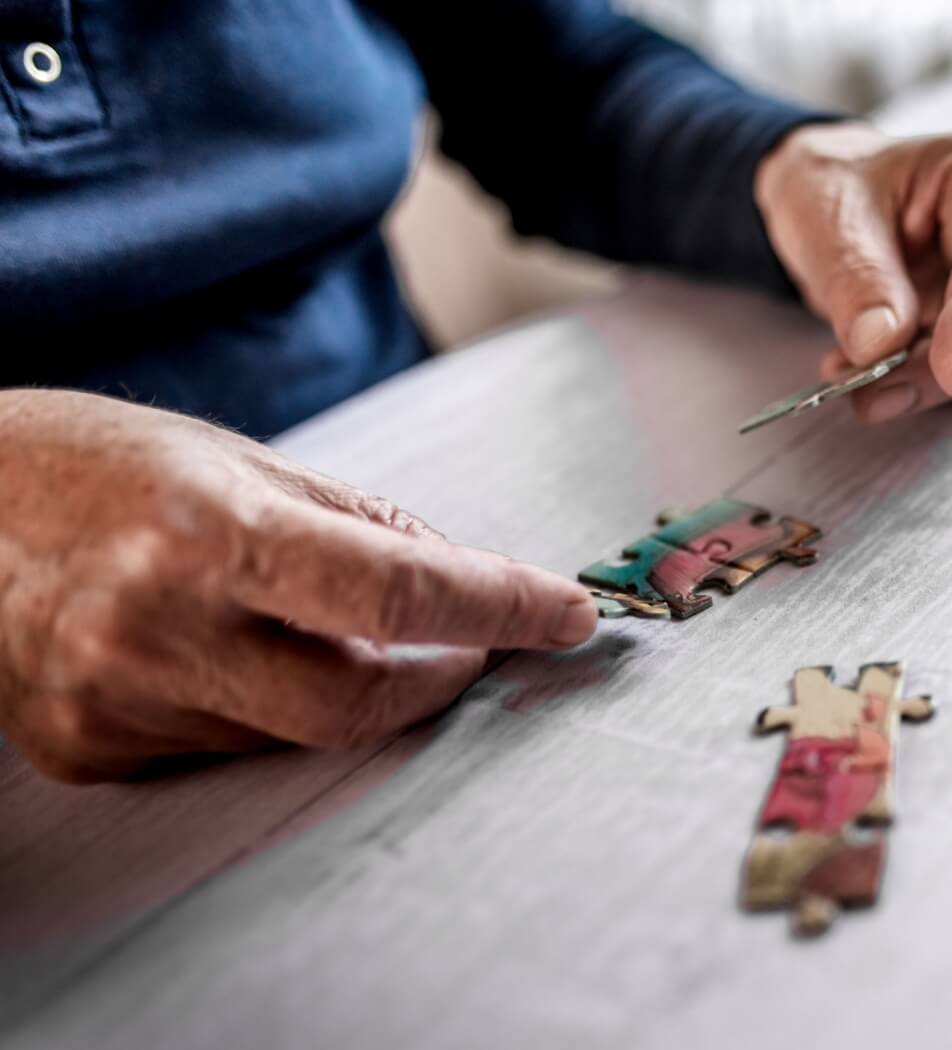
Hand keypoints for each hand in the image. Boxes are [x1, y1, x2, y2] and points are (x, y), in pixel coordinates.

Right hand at [0, 391, 596, 782]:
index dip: (502, 608)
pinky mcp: (88, 750)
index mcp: (208, 531)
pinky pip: (224, 746)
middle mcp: (155, 627)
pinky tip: (212, 647)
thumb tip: (468, 579)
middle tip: (471, 644)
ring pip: (294, 728)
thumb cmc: (99, 465)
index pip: (397, 590)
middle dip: (440, 677)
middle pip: (359, 701)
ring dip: (336, 680)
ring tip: (290, 615)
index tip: (569, 613)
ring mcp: (114, 701)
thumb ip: (362, 525)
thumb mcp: (239, 460)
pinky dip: (257, 702)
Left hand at [756, 122, 951, 422]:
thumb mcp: (826, 213)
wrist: (831, 198)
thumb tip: (882, 344)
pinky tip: (871, 381)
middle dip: (943, 366)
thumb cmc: (837, 183)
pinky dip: (924, 387)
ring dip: (929, 383)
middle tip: (873, 392)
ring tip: (856, 383)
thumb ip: (856, 276)